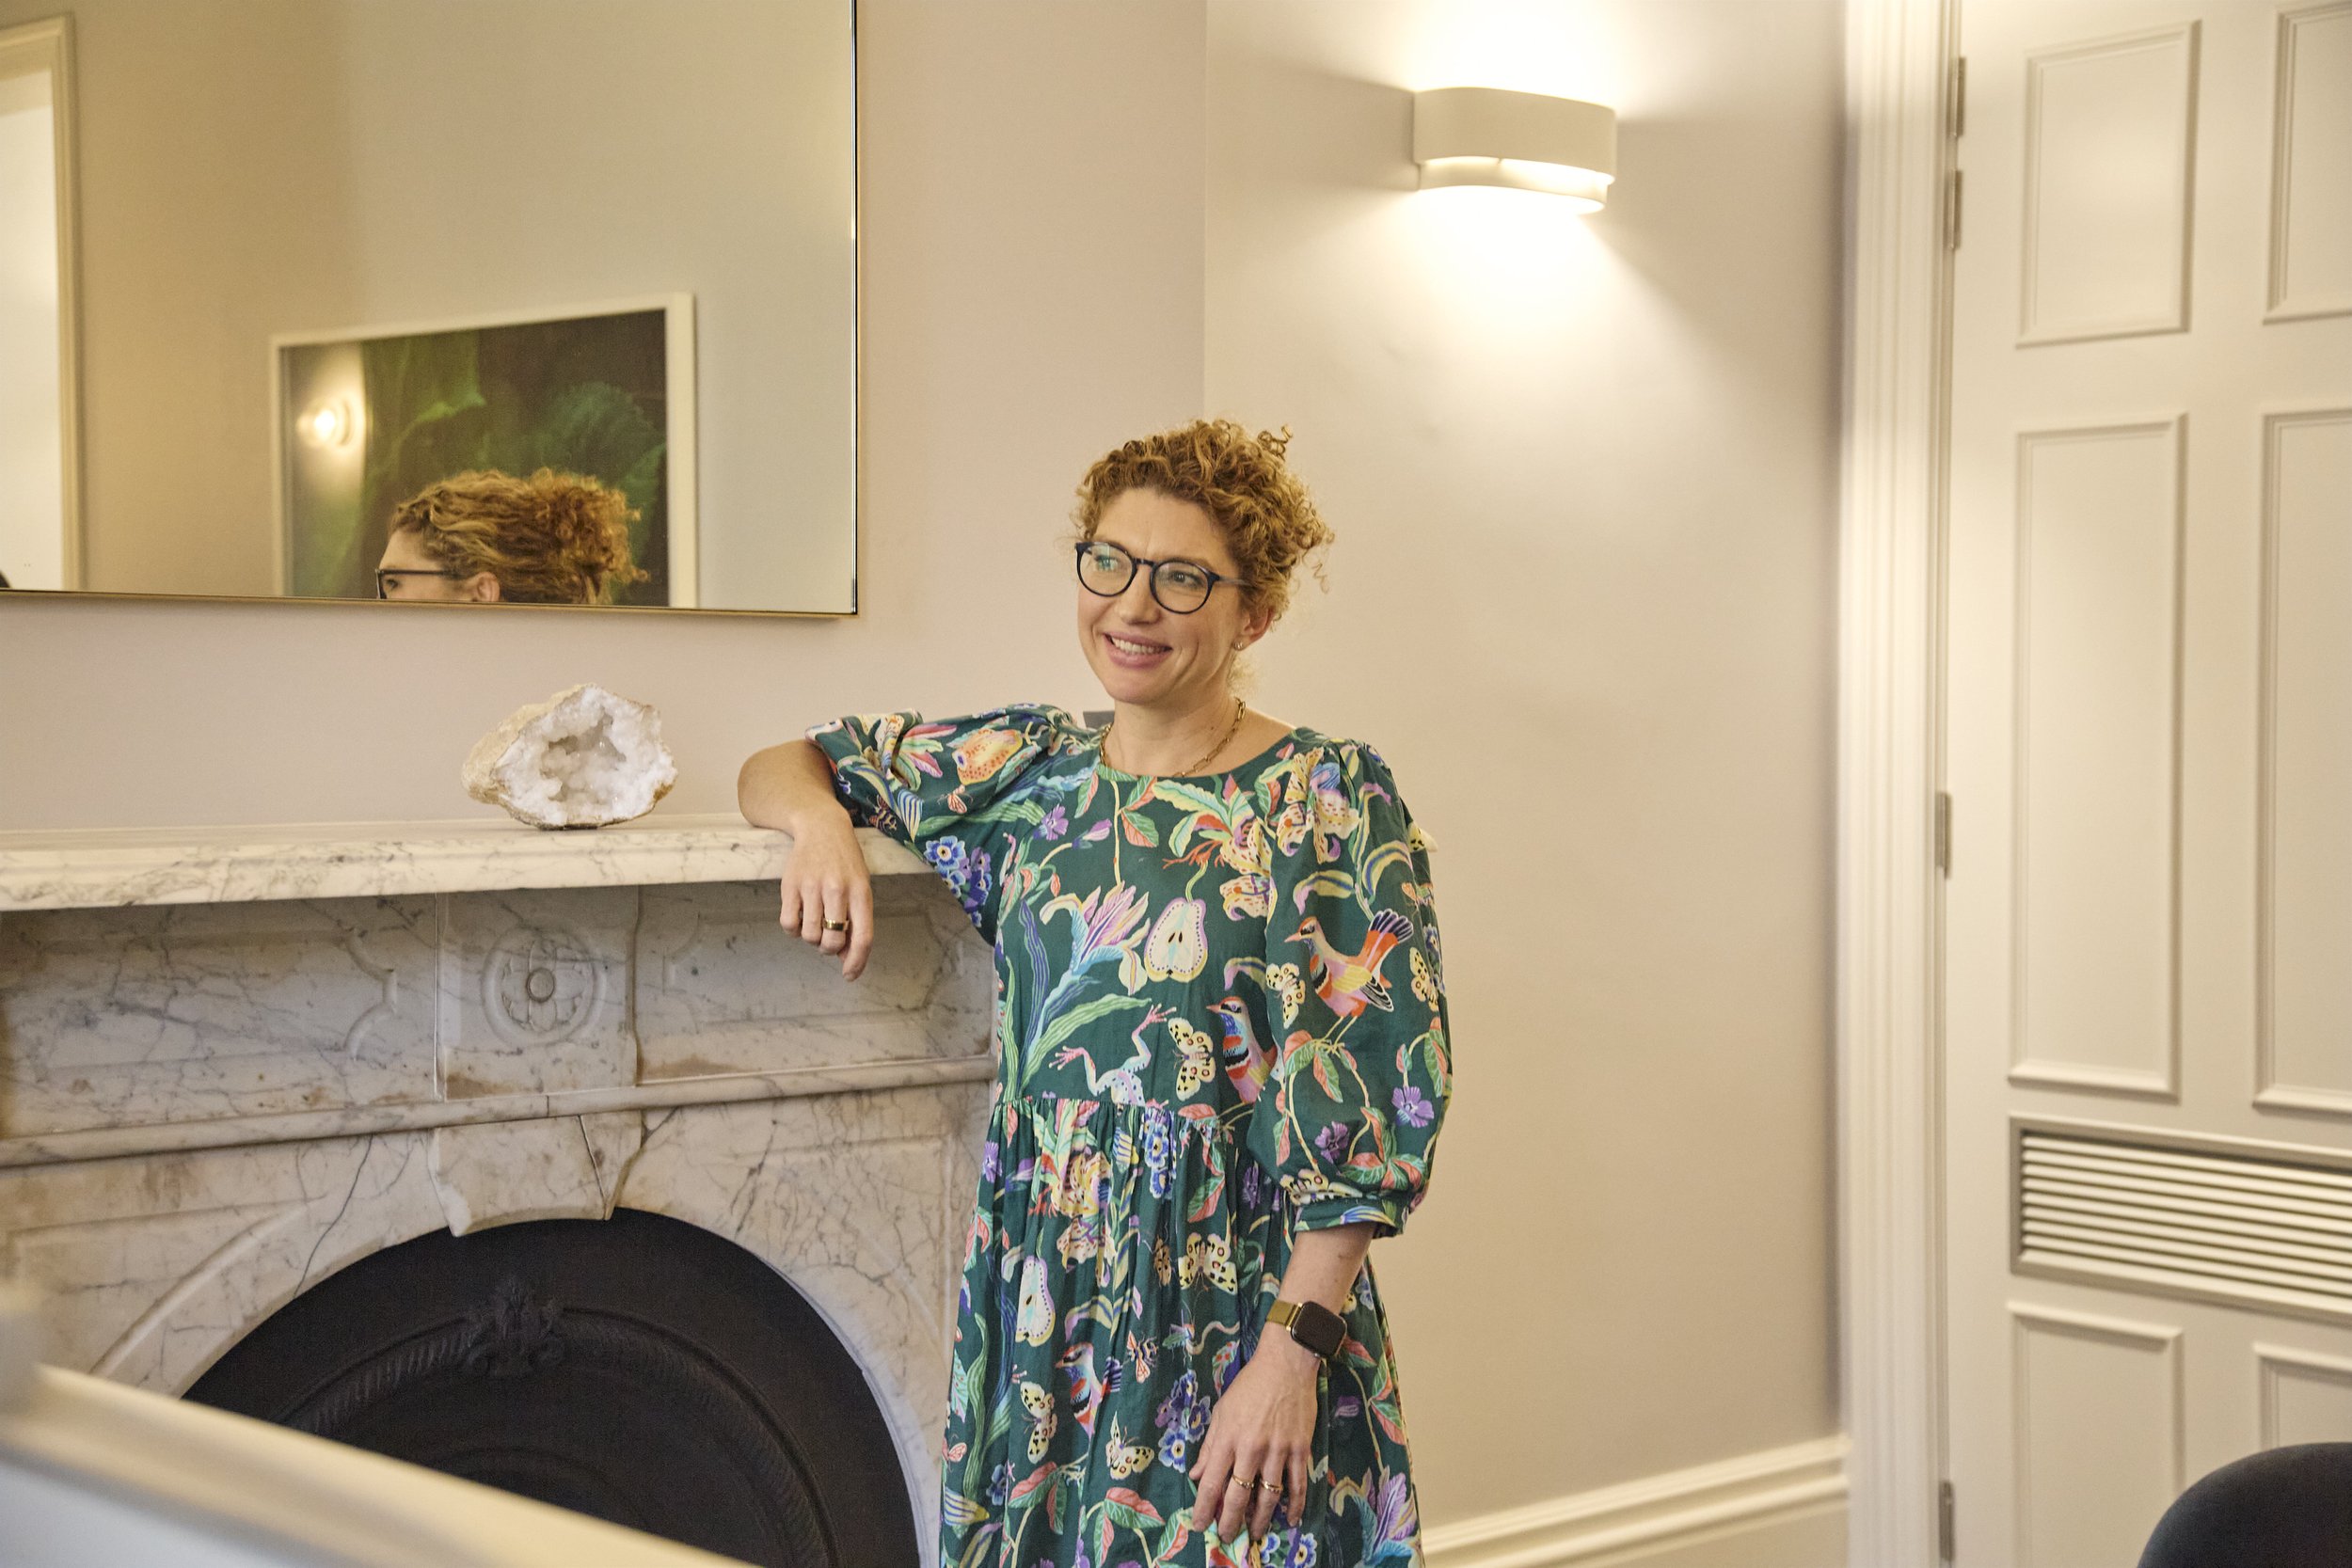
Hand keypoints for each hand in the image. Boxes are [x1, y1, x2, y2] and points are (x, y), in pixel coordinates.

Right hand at [776, 809, 873, 978]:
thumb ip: (856, 921)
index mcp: (861, 892)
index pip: (863, 937)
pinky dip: (793, 930)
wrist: (821, 827)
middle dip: (830, 949)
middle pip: (832, 941)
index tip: (849, 976)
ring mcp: (812, 887)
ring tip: (815, 922)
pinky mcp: (790, 886)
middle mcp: (837, 890)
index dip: (857, 963)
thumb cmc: (845, 863)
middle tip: (828, 938)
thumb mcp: (860, 887)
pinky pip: (788, 925)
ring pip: (809, 936)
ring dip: (811, 938)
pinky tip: (800, 917)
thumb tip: (848, 958)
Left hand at [1187, 1333, 1320, 1546]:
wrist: (1286, 1365)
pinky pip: (1298, 1485)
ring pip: (1268, 1497)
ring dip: (1260, 1520)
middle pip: (1239, 1497)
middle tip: (1226, 1537)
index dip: (1204, 1508)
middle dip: (1230, 1522)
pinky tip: (1289, 1520)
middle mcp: (1252, 1449)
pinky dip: (1295, 1506)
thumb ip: (1210, 1446)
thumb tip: (1196, 1475)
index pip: (1211, 1483)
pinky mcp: (1300, 1449)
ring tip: (1254, 1534)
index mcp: (1228, 1439)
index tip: (1200, 1525)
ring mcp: (1278, 1451)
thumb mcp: (1222, 1412)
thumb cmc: (1249, 1386)